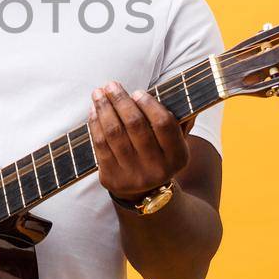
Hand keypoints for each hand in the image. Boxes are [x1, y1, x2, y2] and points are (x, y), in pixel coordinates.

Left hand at [88, 80, 194, 203]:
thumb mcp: (176, 141)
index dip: (149, 105)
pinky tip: (94, 110)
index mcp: (178, 157)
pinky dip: (95, 124)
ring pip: (114, 133)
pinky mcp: (112, 178)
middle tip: (111, 85)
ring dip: (104, 109)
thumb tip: (184, 89)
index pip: (164, 124)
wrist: (146, 192)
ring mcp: (133, 176)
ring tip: (98, 93)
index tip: (137, 92)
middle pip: (135, 126)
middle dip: (120, 101)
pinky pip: (100, 145)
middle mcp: (157, 169)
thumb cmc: (159, 154)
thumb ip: (180, 118)